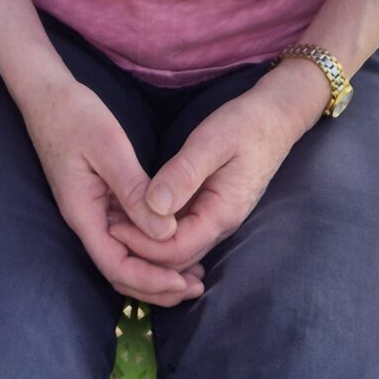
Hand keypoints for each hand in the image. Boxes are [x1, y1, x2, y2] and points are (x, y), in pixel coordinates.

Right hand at [16, 69, 205, 306]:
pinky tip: (175, 241)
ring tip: (193, 274)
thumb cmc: (75, 115)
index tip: (182, 281)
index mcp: (83, 213)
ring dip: (156, 269)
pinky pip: (126, 234)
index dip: (149, 280)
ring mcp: (93, 211)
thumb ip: (135, 191)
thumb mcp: (109, 148)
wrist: (48, 94)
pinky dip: (151, 244)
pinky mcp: (100, 199)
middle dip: (156, 286)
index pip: (116, 265)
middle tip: (196, 288)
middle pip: (120, 271)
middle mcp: (86, 220)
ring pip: (124, 255)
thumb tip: (167, 232)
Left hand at [106, 78, 318, 271]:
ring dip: (146, 243)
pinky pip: (181, 232)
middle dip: (139, 251)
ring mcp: (216, 219)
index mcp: (221, 214)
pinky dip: (157, 230)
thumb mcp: (211, 142)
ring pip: (177, 249)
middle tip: (103, 228)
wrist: (275, 118)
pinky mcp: (211, 209)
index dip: (141, 244)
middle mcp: (220, 226)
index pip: (175, 250)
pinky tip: (134, 213)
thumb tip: (153, 206)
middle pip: (174, 259)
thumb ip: (183, 174)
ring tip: (113, 222)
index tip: (110, 224)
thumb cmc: (245, 125)